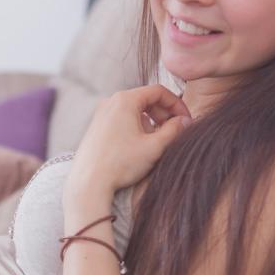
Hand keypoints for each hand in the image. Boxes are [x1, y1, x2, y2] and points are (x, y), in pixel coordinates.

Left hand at [65, 85, 192, 198]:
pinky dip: (136, 127)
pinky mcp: (96, 127)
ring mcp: (101, 114)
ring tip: (157, 141)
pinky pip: (122, 120)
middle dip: (164, 114)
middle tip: (174, 131)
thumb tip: (185, 121)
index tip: (185, 120)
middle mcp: (110, 102)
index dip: (176, 104)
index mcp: (124, 100)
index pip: (158, 91)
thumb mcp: (154, 146)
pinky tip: (140, 146)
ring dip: (151, 122)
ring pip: (134, 110)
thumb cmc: (120, 164)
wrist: (89, 182)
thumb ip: (174, 130)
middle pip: (145, 99)